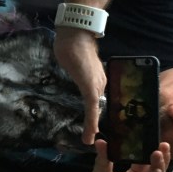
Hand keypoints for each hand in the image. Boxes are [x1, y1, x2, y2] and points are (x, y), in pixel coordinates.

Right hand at [53, 27, 105, 143]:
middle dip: (95, 122)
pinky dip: (91, 122)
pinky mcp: (90, 86)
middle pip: (99, 105)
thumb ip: (78, 66)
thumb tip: (73, 65)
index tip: (94, 126)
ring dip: (93, 125)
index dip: (96, 113)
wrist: (75, 32)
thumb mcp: (76, 58)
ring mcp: (97, 84)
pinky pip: (92, 108)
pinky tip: (90, 135)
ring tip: (90, 139)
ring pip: (96, 109)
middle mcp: (100, 82)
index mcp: (97, 77)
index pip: (98, 98)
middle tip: (92, 137)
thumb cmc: (72, 41)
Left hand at [79, 139, 170, 171]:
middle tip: (164, 143)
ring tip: (160, 153)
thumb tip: (101, 140)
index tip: (153, 137)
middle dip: (161, 157)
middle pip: (155, 169)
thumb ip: (103, 160)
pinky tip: (156, 171)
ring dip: (159, 167)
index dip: (149, 149)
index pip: (144, 160)